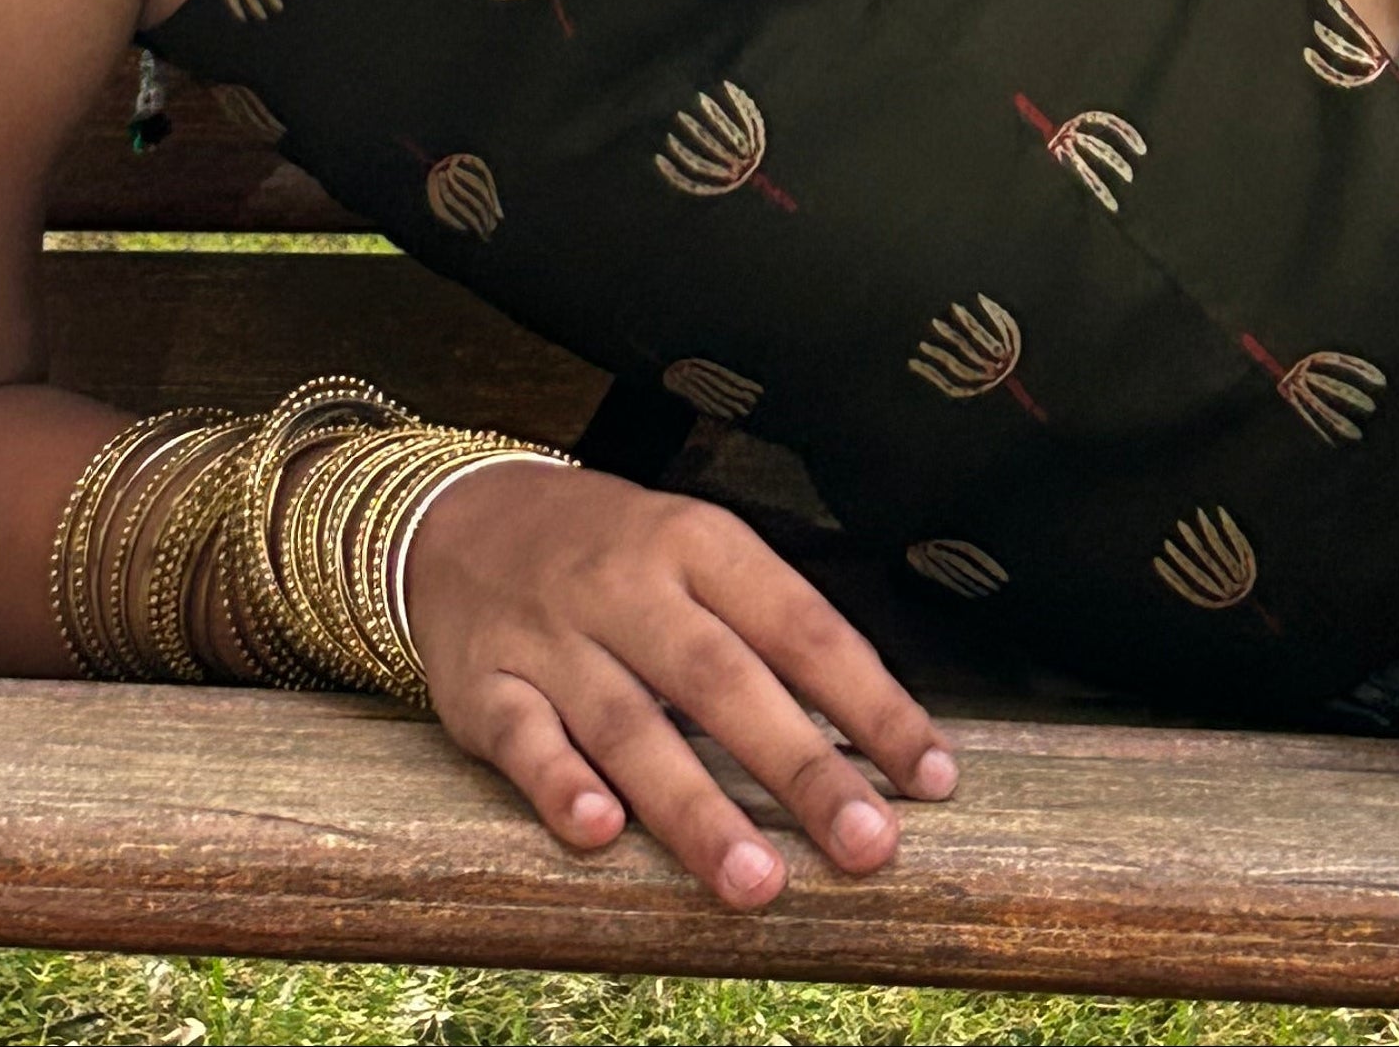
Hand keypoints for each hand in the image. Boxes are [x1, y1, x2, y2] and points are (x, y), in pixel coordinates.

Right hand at [402, 457, 956, 903]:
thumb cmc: (617, 556)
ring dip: (695, 807)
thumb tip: (874, 739)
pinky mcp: (485, 687)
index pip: (801, 625)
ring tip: (757, 881)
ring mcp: (553, 637)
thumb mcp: (697, 554)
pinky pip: (525, 740)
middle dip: (801, 768)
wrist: (466, 517)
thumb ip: (770, 635)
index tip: (932, 778)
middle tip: (867, 846)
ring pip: (629, 725)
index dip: (871, 702)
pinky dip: (561, 787)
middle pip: (724, 681)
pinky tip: (601, 833)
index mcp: (700, 542)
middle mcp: (629, 585)